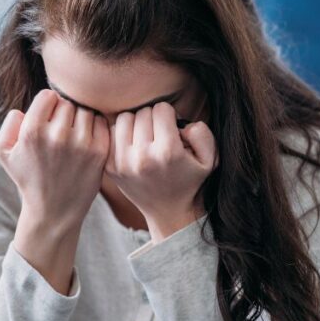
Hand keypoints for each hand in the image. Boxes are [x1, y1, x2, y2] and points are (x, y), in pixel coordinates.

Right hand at [0, 88, 110, 230]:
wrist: (53, 211)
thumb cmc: (28, 178)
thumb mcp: (3, 153)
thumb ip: (9, 123)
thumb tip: (25, 109)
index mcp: (32, 132)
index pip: (48, 96)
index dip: (47, 106)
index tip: (46, 120)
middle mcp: (57, 136)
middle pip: (67, 103)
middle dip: (63, 114)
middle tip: (59, 132)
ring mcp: (81, 144)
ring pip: (85, 111)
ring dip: (79, 121)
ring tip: (72, 138)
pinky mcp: (99, 152)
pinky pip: (101, 123)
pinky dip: (95, 128)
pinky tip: (85, 142)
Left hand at [106, 101, 217, 242]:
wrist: (168, 212)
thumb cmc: (190, 180)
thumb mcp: (209, 160)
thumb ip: (202, 133)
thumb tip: (180, 123)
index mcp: (168, 153)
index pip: (162, 109)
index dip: (170, 115)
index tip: (172, 128)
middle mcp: (143, 157)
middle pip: (143, 112)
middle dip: (153, 118)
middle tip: (159, 134)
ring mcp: (122, 163)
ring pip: (124, 119)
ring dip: (136, 123)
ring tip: (145, 136)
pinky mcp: (110, 167)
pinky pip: (110, 133)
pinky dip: (121, 134)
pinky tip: (132, 144)